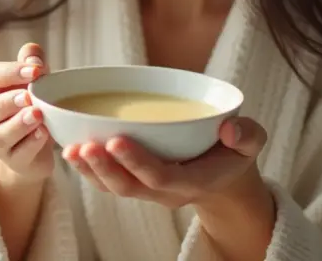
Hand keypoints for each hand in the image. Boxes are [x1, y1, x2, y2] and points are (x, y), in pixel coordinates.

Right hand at [0, 43, 53, 183]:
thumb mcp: (33, 83)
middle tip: (29, 96)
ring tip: (37, 115)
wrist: (31, 149)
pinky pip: (18, 153)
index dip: (12, 72)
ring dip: (19, 124)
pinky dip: (31, 143)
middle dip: (8, 101)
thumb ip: (31, 63)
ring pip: (1, 134)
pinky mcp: (12, 160)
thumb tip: (33, 55)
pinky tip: (43, 134)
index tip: (37, 70)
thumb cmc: (30, 107)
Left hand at [61, 116, 267, 208]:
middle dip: (104, 167)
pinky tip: (71, 148)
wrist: (224, 176)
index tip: (115, 140)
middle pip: (130, 186)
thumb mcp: (251, 142)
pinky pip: (108, 181)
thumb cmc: (234, 153)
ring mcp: (148, 190)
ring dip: (90, 170)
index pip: (162, 176)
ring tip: (70, 149)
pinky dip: (88, 168)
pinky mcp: (136, 183)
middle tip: (84, 146)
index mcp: (194, 180)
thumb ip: (247, 135)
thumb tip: (229, 130)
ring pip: (114, 186)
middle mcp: (166, 191)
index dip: (137, 161)